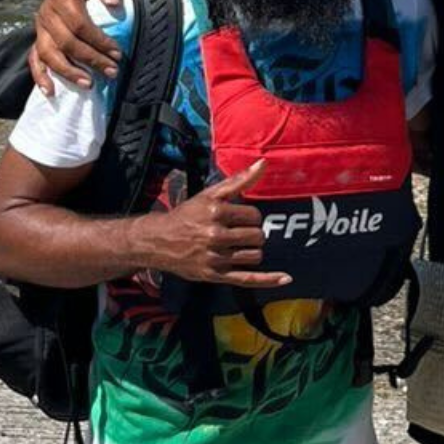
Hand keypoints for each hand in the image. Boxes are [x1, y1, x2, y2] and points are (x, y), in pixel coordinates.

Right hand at [28, 0, 122, 93]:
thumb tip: (113, 3)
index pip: (80, 25)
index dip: (98, 41)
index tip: (118, 53)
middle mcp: (46, 14)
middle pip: (66, 42)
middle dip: (90, 59)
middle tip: (112, 71)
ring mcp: (41, 28)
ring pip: (49, 54)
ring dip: (68, 72)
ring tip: (89, 84)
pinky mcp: (40, 37)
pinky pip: (35, 59)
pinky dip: (40, 76)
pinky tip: (50, 91)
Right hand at [131, 161, 289, 288]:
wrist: (157, 241)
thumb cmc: (187, 215)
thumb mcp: (210, 194)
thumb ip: (239, 180)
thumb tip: (263, 163)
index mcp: (215, 212)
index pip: (254, 216)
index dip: (251, 217)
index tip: (239, 218)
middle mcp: (214, 235)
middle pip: (257, 236)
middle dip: (252, 234)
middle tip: (237, 233)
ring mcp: (214, 257)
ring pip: (255, 256)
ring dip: (252, 251)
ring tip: (238, 247)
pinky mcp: (214, 276)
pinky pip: (247, 279)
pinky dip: (268, 280)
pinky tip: (285, 279)